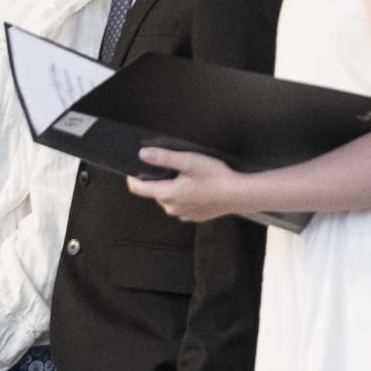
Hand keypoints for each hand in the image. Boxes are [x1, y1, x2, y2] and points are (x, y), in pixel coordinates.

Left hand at [129, 144, 255, 222]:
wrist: (237, 195)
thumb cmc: (214, 177)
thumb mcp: (188, 161)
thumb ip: (163, 157)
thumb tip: (142, 154)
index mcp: (167, 194)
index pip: (138, 189)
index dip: (132, 177)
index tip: (133, 167)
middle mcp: (171, 207)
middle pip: (155, 192)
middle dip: (159, 179)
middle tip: (174, 166)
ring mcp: (182, 214)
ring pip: (168, 198)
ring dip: (172, 188)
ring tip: (188, 176)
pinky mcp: (193, 216)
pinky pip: (181, 205)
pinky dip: (184, 196)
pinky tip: (197, 188)